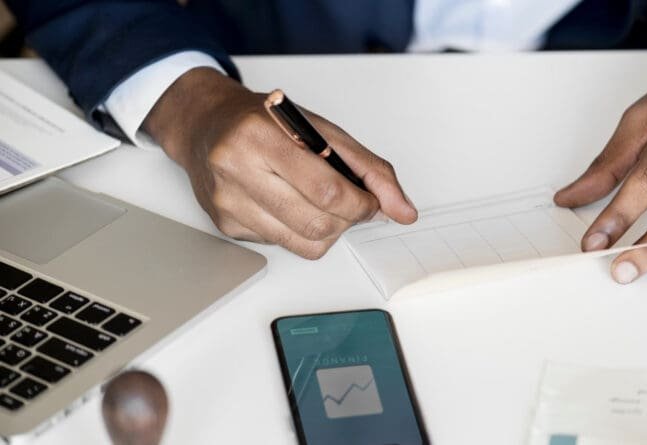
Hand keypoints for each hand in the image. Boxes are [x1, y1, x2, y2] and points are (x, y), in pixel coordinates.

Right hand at [144, 68, 416, 258]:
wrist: (206, 126)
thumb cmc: (266, 123)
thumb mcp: (321, 130)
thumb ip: (369, 169)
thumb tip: (403, 210)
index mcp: (261, 135)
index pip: (327, 190)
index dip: (361, 204)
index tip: (370, 201)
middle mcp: (236, 168)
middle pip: (316, 223)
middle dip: (347, 220)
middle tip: (350, 204)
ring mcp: (227, 201)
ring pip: (303, 243)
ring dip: (328, 230)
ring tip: (323, 205)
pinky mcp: (225, 225)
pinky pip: (283, 246)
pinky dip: (299, 232)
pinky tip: (290, 205)